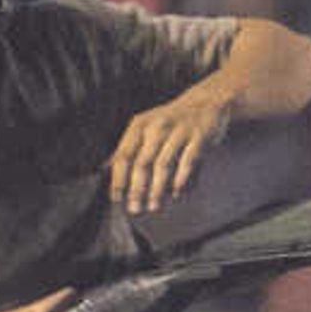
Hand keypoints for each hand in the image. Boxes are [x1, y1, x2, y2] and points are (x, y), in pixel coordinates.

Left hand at [109, 81, 234, 214]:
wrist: (206, 102)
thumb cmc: (171, 121)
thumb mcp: (146, 127)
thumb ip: (128, 147)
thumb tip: (104, 168)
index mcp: (140, 125)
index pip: (123, 155)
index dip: (118, 178)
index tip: (116, 198)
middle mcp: (157, 126)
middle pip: (141, 162)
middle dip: (137, 189)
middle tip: (134, 209)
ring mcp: (179, 131)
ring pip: (163, 164)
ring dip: (157, 189)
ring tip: (153, 207)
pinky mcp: (199, 136)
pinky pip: (188, 161)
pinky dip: (181, 179)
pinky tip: (177, 194)